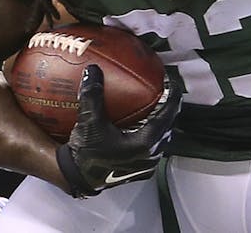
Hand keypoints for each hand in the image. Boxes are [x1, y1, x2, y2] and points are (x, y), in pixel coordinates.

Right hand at [55, 64, 180, 196]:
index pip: (168, 113)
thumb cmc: (86, 155)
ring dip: (160, 120)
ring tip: (154, 104)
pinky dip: (151, 131)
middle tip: (162, 89)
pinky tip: (141, 123)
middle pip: (168, 124)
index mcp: (146, 143)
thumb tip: (93, 71)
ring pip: (161, 136)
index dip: (173, 95)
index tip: (171, 81)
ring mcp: (147, 164)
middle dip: (168, 106)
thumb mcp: (89, 123)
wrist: (77, 179)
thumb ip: (93, 96)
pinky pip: (153, 146)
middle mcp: (152, 155)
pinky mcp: (140, 168)